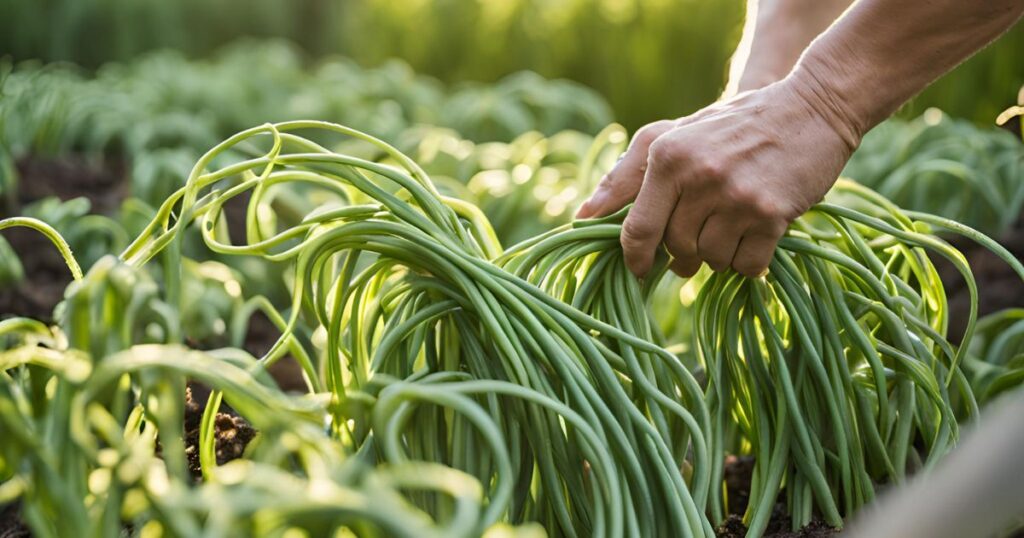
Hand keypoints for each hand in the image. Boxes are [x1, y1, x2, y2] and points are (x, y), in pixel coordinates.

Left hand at [576, 76, 859, 277]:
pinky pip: (746, 266)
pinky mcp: (772, 215)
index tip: (639, 269)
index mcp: (667, 155)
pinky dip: (749, 262)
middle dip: (683, 255)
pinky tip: (757, 235)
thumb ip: (625, 175)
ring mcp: (737, 197)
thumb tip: (581, 216)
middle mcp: (698, 176)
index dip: (634, 258)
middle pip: (675, 249)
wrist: (811, 108)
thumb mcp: (672, 137)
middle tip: (699, 240)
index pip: (636, 228)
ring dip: (718, 255)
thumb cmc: (731, 127)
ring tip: (731, 226)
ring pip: (711, 260)